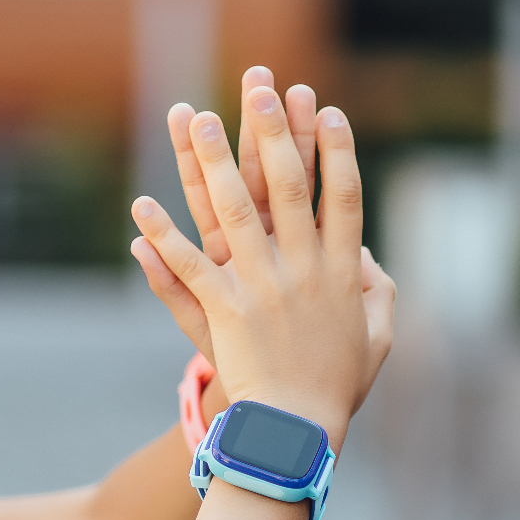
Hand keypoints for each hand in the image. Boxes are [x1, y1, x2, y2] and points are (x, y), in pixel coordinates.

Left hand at [129, 87, 393, 449]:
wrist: (297, 432)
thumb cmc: (337, 388)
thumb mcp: (376, 340)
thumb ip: (377, 294)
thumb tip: (369, 257)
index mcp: (342, 273)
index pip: (342, 199)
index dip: (336, 152)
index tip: (327, 110)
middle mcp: (303, 271)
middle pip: (286, 188)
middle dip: (272, 132)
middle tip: (261, 86)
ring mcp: (263, 288)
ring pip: (233, 212)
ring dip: (212, 161)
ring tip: (197, 117)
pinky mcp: (226, 312)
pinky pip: (190, 266)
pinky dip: (164, 236)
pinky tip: (142, 206)